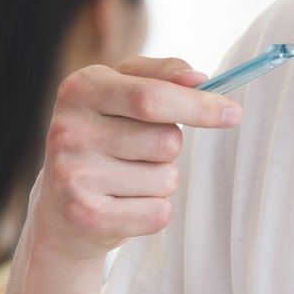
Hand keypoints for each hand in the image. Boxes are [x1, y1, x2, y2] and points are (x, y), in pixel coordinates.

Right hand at [31, 57, 241, 263]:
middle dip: (171, 147)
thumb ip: (161, 76)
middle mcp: (69, 130)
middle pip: (166, 140)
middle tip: (140, 151)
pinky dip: (153, 211)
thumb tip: (198, 79)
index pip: (152, 96)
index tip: (233, 113)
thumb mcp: (121, 93)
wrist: (60, 209)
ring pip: (165, 179)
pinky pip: (158, 213)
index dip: (199, 106)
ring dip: (160, 181)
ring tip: (126, 180)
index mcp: (80, 89)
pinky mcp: (85, 217)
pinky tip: (122, 205)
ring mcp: (72, 175)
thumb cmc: (103, 138)